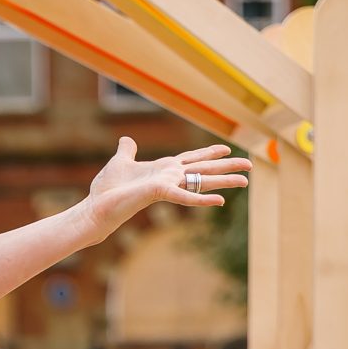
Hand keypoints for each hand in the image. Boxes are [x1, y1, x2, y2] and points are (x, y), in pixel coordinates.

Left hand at [87, 136, 250, 232]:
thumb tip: (127, 140)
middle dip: (227, 168)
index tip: (226, 149)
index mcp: (163, 169)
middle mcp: (169, 177)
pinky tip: (220, 202)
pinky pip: (185, 196)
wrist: (97, 208)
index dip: (208, 153)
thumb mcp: (120, 162)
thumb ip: (127, 150)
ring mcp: (167, 185)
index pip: (191, 159)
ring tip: (245, 182)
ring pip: (201, 180)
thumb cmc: (107, 189)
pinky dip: (202, 198)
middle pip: (204, 169)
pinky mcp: (159, 193)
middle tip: (250, 166)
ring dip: (224, 181)